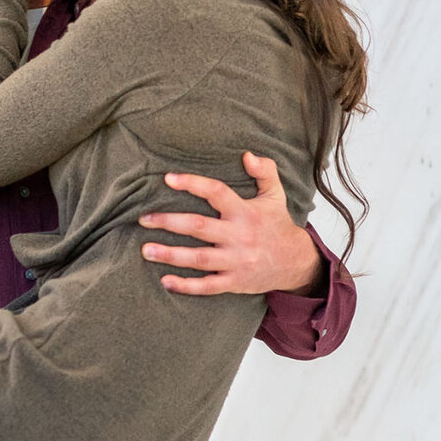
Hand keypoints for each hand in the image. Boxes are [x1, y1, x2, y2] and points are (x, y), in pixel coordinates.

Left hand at [139, 152, 326, 295]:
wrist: (297, 263)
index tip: (168, 178)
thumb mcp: (275, 196)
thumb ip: (265, 172)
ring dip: (170, 255)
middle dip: (169, 222)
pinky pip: (208, 286)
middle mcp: (239, 236)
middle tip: (143, 219)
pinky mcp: (235, 281)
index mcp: (245, 212)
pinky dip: (186, 286)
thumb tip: (248, 154)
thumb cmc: (277, 225)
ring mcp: (236, 261)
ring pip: (198, 258)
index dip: (192, 184)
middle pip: (199, 227)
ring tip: (145, 250)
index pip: (216, 192)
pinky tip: (165, 281)